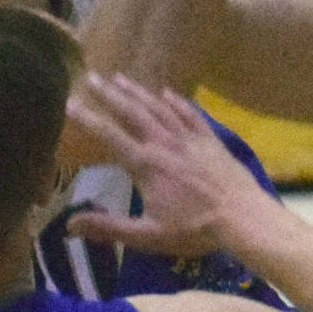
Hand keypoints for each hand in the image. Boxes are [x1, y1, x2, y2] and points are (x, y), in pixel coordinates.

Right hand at [63, 73, 270, 257]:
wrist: (243, 218)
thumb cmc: (195, 229)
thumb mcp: (148, 235)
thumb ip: (109, 228)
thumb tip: (69, 225)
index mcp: (145, 164)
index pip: (109, 135)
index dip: (87, 119)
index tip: (69, 101)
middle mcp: (163, 143)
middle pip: (132, 112)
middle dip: (109, 94)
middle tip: (92, 76)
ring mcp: (188, 138)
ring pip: (158, 108)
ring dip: (137, 91)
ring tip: (120, 77)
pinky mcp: (210, 140)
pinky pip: (189, 114)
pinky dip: (176, 101)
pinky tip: (166, 92)